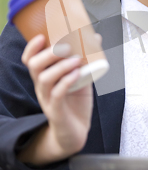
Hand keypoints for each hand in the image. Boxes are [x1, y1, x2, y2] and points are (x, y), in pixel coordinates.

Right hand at [19, 33, 94, 164]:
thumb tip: (95, 37)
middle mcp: (42, 87)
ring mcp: (48, 99)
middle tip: (65, 47)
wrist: (76, 132)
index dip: (32, 47)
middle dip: (48, 53)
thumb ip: (86, 60)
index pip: (30, 59)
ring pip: (44, 79)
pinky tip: (77, 75)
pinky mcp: (56, 111)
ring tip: (76, 60)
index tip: (43, 36)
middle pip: (34, 66)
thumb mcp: (81, 78)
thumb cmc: (76, 104)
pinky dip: (66, 82)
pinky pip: (57, 95)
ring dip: (60, 66)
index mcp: (45, 77)